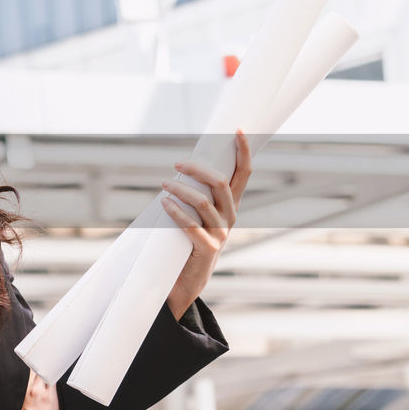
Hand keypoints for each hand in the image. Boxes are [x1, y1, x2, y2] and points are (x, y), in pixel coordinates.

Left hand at [160, 129, 252, 317]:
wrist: (188, 280)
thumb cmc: (188, 240)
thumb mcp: (198, 214)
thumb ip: (196, 192)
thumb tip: (183, 166)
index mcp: (231, 205)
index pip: (244, 173)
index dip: (244, 151)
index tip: (238, 130)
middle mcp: (231, 216)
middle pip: (221, 183)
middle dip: (199, 169)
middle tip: (177, 164)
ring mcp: (221, 233)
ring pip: (204, 203)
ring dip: (181, 190)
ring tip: (164, 184)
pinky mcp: (207, 248)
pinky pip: (192, 226)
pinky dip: (177, 212)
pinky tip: (165, 203)